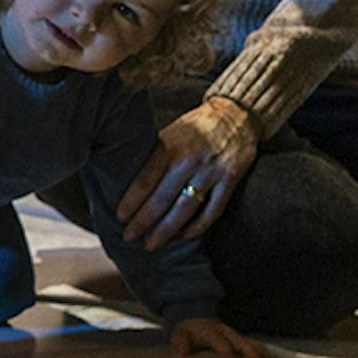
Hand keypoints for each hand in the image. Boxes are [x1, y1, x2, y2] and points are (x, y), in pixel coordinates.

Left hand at [120, 97, 260, 249]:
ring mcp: (211, 171)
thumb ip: (155, 154)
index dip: (132, 202)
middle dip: (143, 222)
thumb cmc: (197, 125)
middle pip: (162, 199)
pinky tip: (184, 236)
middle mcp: (189, 159)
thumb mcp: (172, 132)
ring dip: (166, 230)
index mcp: (170, 146)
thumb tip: (128, 178)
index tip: (120, 217)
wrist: (236, 113)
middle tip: (129, 238)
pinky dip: (198, 226)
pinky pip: (213, 210)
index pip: (145, 180)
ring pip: (185, 208)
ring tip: (151, 244)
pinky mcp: (231, 179)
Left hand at [169, 317, 267, 357]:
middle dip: (247, 349)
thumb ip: (180, 341)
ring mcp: (231, 334)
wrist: (194, 319)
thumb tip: (183, 351)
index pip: (217, 339)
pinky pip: (249, 343)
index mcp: (207, 329)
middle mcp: (222, 330)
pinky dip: (259, 349)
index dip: (224, 349)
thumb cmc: (188, 331)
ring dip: (256, 349)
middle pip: (236, 339)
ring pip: (246, 340)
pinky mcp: (236, 339)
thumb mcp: (179, 334)